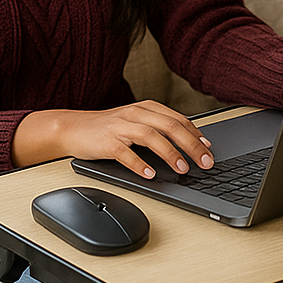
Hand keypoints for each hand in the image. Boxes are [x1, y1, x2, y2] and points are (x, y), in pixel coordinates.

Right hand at [12, 101, 213, 177]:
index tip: (209, 149)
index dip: (196, 134)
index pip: (178, 119)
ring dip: (170, 153)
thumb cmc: (108, 128)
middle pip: (170, 126)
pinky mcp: (107, 141)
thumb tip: (188, 146)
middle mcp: (136, 114)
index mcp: (147, 108)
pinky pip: (125, 153)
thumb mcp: (136, 123)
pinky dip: (139, 164)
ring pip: (151, 136)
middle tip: (205, 162)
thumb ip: (159, 130)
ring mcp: (121, 127)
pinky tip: (150, 174)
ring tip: (182, 168)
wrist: (72, 128)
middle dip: (191, 145)